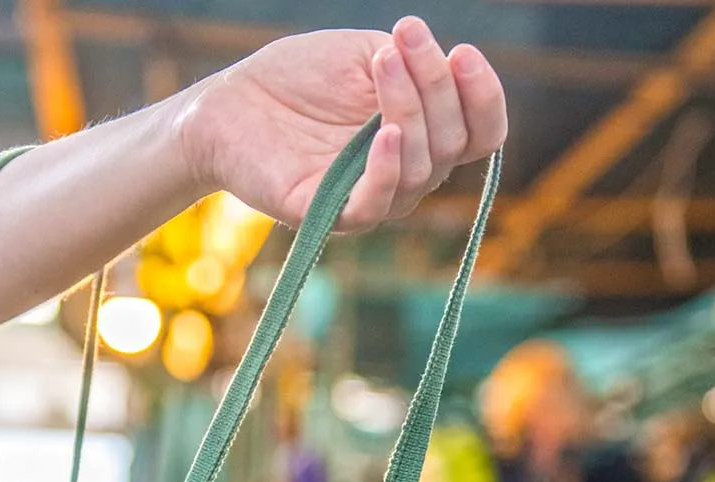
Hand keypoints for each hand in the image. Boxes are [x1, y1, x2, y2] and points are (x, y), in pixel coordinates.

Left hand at [174, 16, 507, 231]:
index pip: (480, 134)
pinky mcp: (326, 213)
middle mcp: (405, 173)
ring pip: (419, 170)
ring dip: (410, 109)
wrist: (231, 101)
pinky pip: (373, 206)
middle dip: (435, 85)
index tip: (461, 52)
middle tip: (404, 36)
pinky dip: (386, 170)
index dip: (483, 98)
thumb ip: (412, 65)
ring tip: (384, 61)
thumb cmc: (299, 78)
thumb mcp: (365, 55)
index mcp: (422, 136)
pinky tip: (385, 133)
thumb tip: (448, 70)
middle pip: (452, 144)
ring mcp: (369, 197)